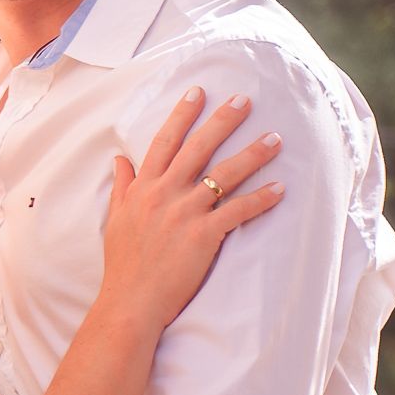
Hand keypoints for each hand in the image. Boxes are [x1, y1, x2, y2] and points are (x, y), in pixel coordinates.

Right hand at [102, 87, 282, 328]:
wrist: (130, 302)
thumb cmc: (123, 265)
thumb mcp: (116, 219)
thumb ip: (122, 186)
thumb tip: (120, 159)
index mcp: (144, 188)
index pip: (164, 142)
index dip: (182, 114)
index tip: (198, 92)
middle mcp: (164, 194)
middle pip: (198, 148)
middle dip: (223, 121)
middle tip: (245, 100)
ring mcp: (184, 213)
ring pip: (224, 175)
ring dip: (252, 155)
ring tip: (275, 139)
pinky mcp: (202, 236)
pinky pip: (237, 211)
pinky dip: (260, 200)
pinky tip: (279, 189)